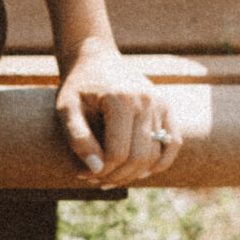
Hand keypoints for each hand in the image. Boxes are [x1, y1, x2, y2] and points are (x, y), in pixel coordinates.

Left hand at [54, 40, 181, 186]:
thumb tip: (96, 169)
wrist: (95, 58)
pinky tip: (141, 171)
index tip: (83, 175)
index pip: (118, 152)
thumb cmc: (77, 86)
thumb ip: (78, 138)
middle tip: (97, 181)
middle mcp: (145, 101)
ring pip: (156, 154)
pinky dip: (161, 162)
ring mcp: (159, 103)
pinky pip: (173, 142)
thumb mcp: (66, 109)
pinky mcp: (166, 106)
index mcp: (120, 100)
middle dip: (118, 176)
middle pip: (139, 157)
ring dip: (135, 173)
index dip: (101, 171)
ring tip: (113, 177)